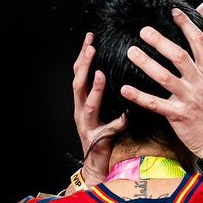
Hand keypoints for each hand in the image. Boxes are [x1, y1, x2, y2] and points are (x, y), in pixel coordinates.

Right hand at [72, 32, 126, 184]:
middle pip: (77, 83)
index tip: (90, 38)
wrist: (96, 164)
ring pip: (86, 104)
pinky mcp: (96, 139)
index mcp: (82, 101)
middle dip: (83, 64)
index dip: (83, 56)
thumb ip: (110, 96)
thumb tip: (125, 77)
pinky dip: (115, 123)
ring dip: (92, 88)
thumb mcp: (105, 108)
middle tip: (91, 45)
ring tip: (98, 72)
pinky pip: (107, 129)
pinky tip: (124, 117)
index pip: (79, 74)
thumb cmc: (102, 136)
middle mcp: (80, 111)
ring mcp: (86, 125)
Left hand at [120, 8, 202, 157]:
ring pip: (165, 77)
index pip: (199, 43)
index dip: (187, 26)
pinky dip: (139, 96)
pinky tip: (125, 89)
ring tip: (130, 52)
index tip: (174, 12)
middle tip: (143, 30)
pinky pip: (155, 104)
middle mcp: (200, 83)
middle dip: (160, 41)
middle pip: (179, 56)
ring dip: (146, 63)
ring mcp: (189, 99)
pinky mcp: (178, 116)